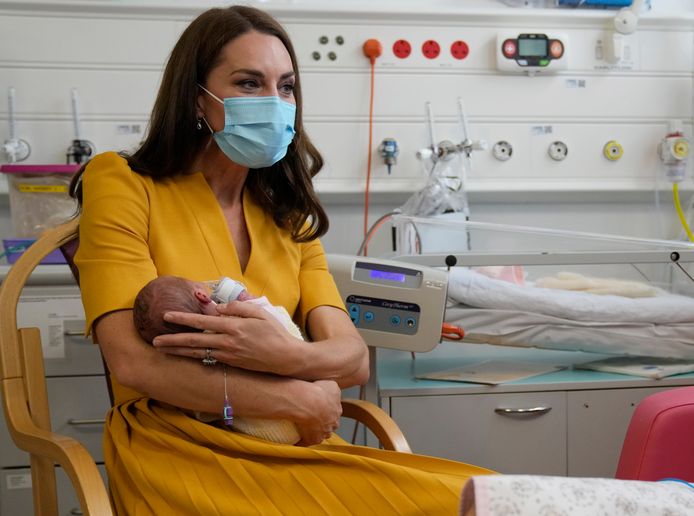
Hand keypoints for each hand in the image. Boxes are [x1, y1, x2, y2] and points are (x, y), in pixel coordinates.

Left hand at [151, 301, 302, 375]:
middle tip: (154, 341)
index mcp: (233, 326)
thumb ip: (237, 307)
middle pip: (194, 341)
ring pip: (197, 353)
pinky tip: (183, 356)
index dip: (183, 318)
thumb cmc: (274, 332)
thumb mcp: (259, 312)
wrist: (286, 358)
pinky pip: (208, 359)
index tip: (166, 315)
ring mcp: (228, 355)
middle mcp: (227, 342)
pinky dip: (193, 357)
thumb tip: (219, 307)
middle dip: (172, 340)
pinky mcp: (231, 364)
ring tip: (162, 349)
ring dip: (177, 352)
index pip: (202, 321)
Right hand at [294, 380, 341, 445]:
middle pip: (328, 425)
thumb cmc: (318, 391)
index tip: (318, 409)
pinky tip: (295, 439)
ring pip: (319, 435)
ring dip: (313, 432)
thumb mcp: (331, 384)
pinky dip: (301, 441)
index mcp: (337, 410)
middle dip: (322, 423)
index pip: (333, 413)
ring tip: (302, 427)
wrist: (307, 402)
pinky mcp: (313, 440)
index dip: (326, 411)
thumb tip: (332, 391)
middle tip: (310, 417)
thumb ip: (334, 389)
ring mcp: (324, 433)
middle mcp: (333, 423)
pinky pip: (306, 442)